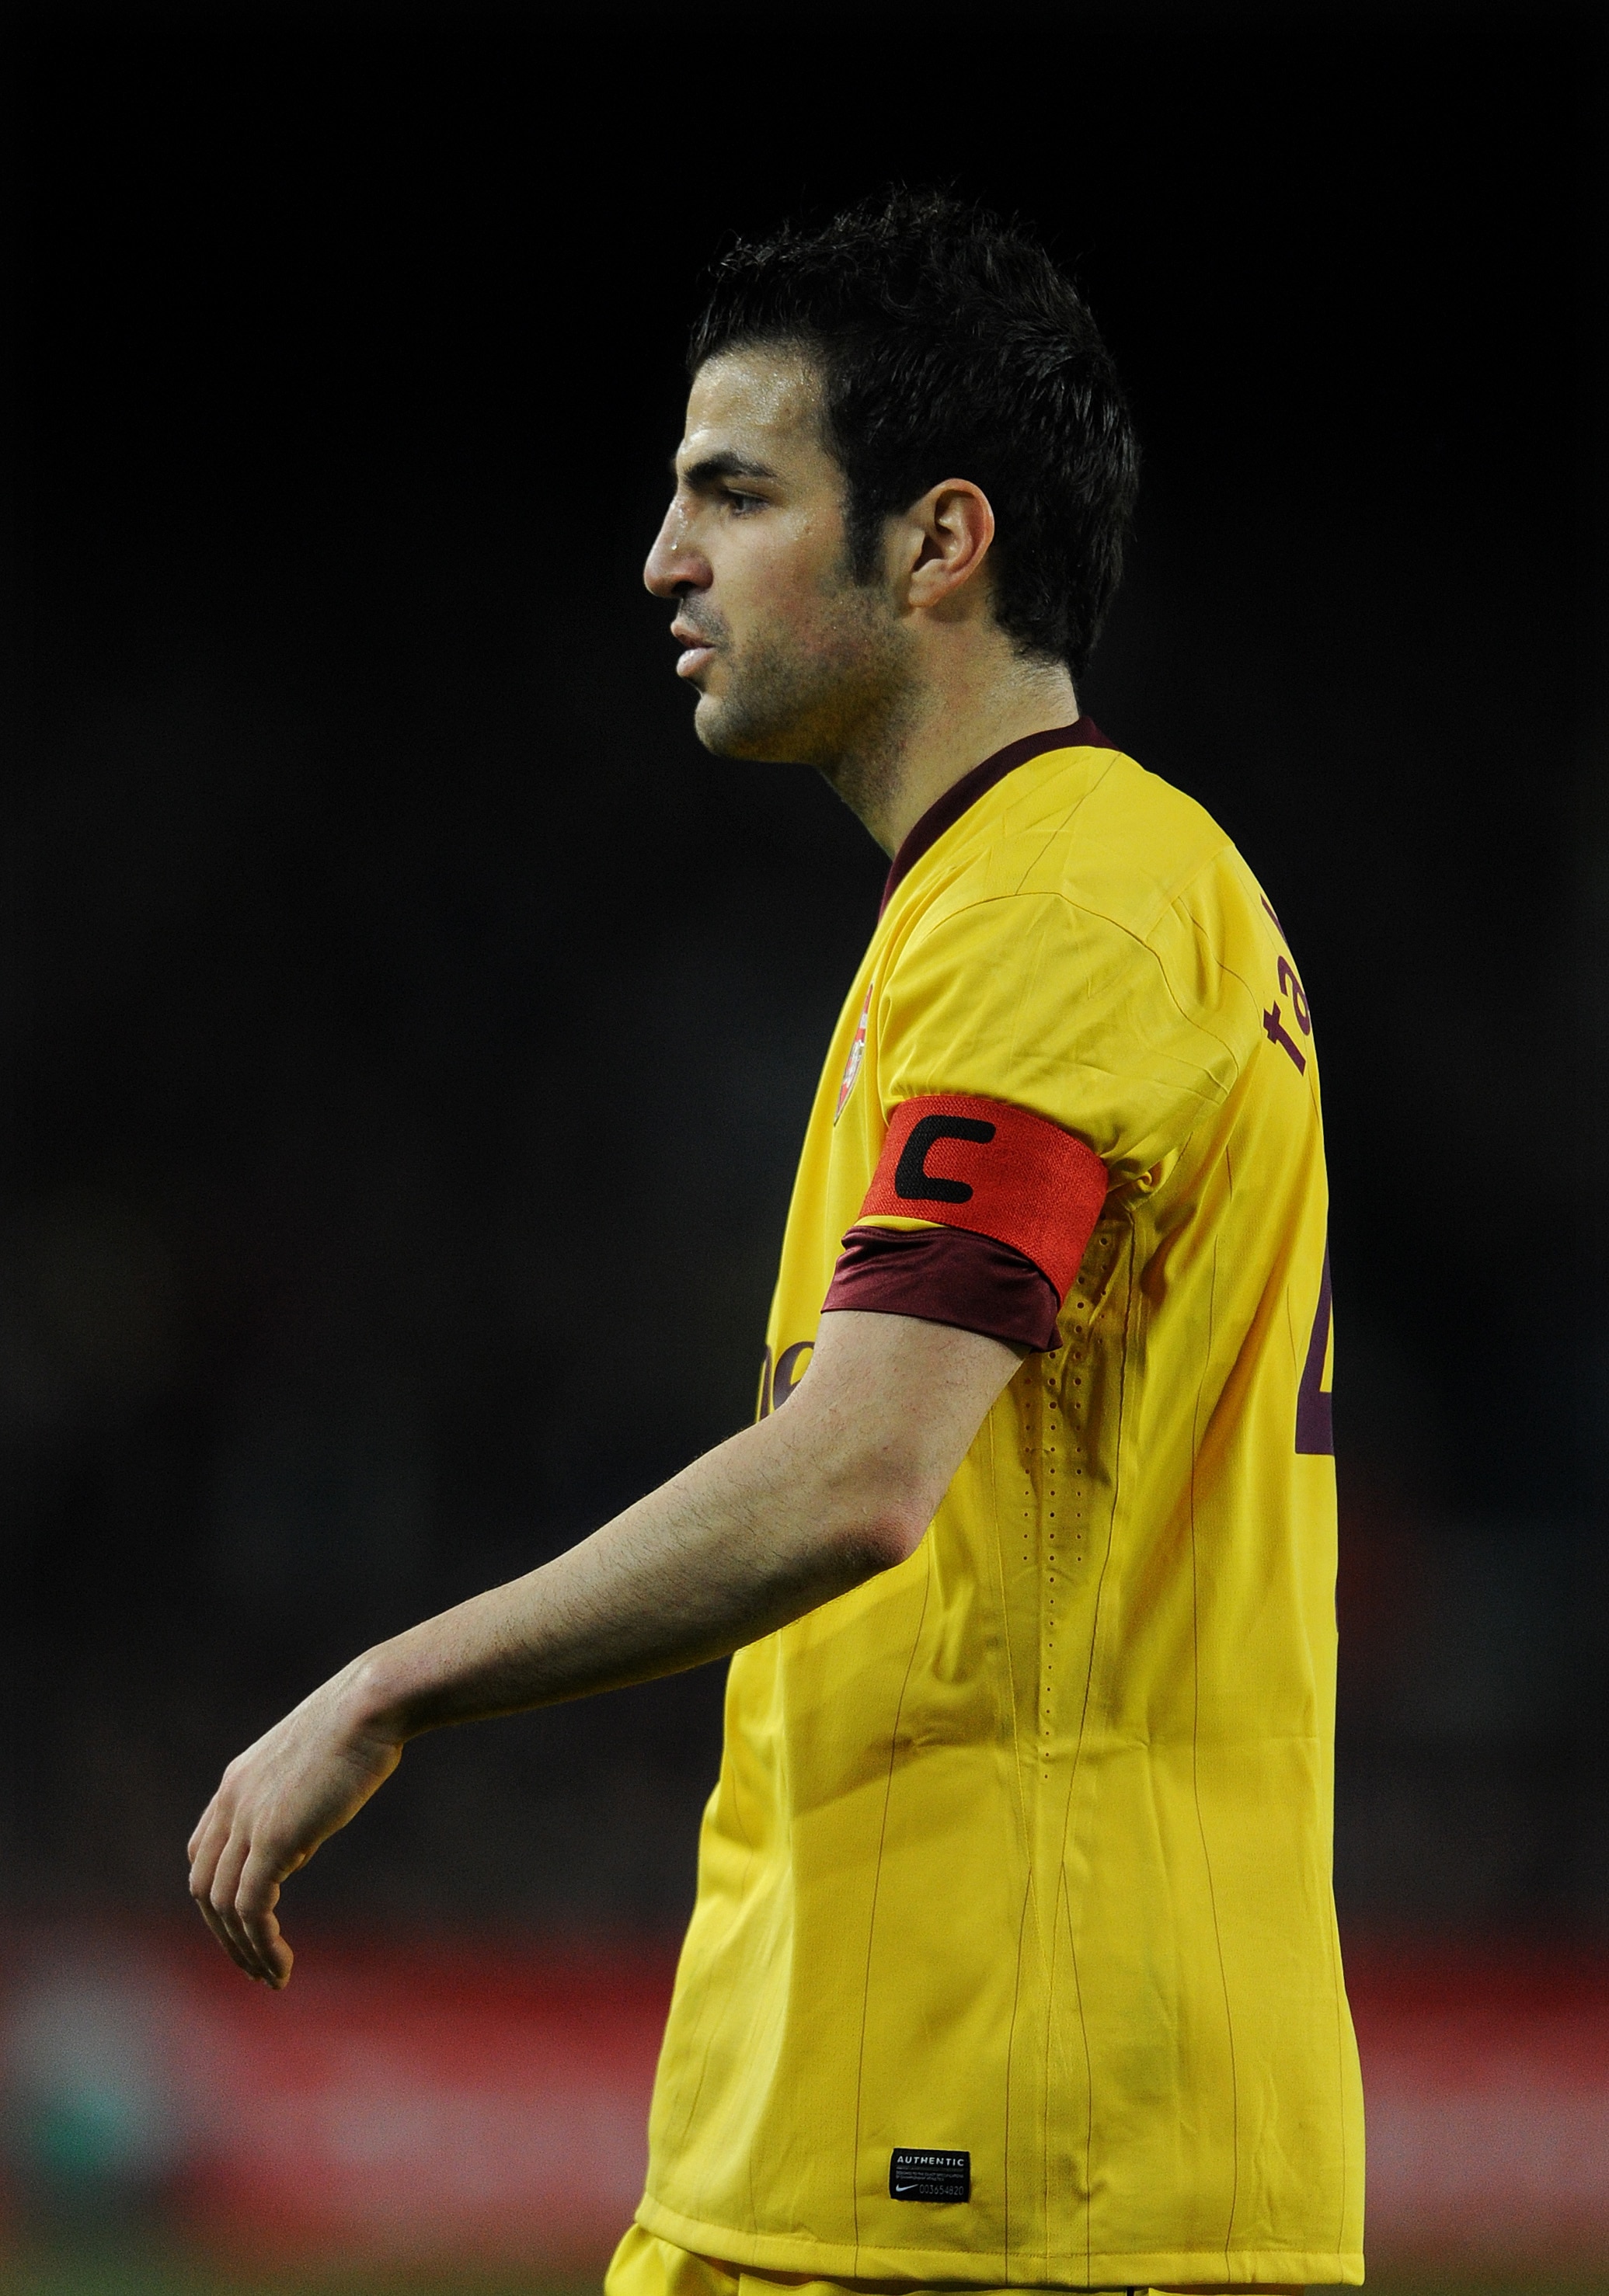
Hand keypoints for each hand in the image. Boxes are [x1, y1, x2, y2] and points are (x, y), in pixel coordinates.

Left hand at [187, 1661, 402, 1986]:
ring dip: (244, 1949)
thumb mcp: (312, 1770)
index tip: (247, 1927)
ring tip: (272, 1975)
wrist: (370, 1704)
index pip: (203, 1853)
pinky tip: (283, 1962)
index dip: (218, 1898)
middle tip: (255, 1966)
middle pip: (204, 1887)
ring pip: (224, 1905)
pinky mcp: (272, 1837)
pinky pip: (252, 1907)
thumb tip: (290, 1853)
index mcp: (236, 1783)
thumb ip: (291, 1810)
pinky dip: (261, 1942)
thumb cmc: (360, 1726)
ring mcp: (247, 1819)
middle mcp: (230, 1802)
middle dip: (224, 1934)